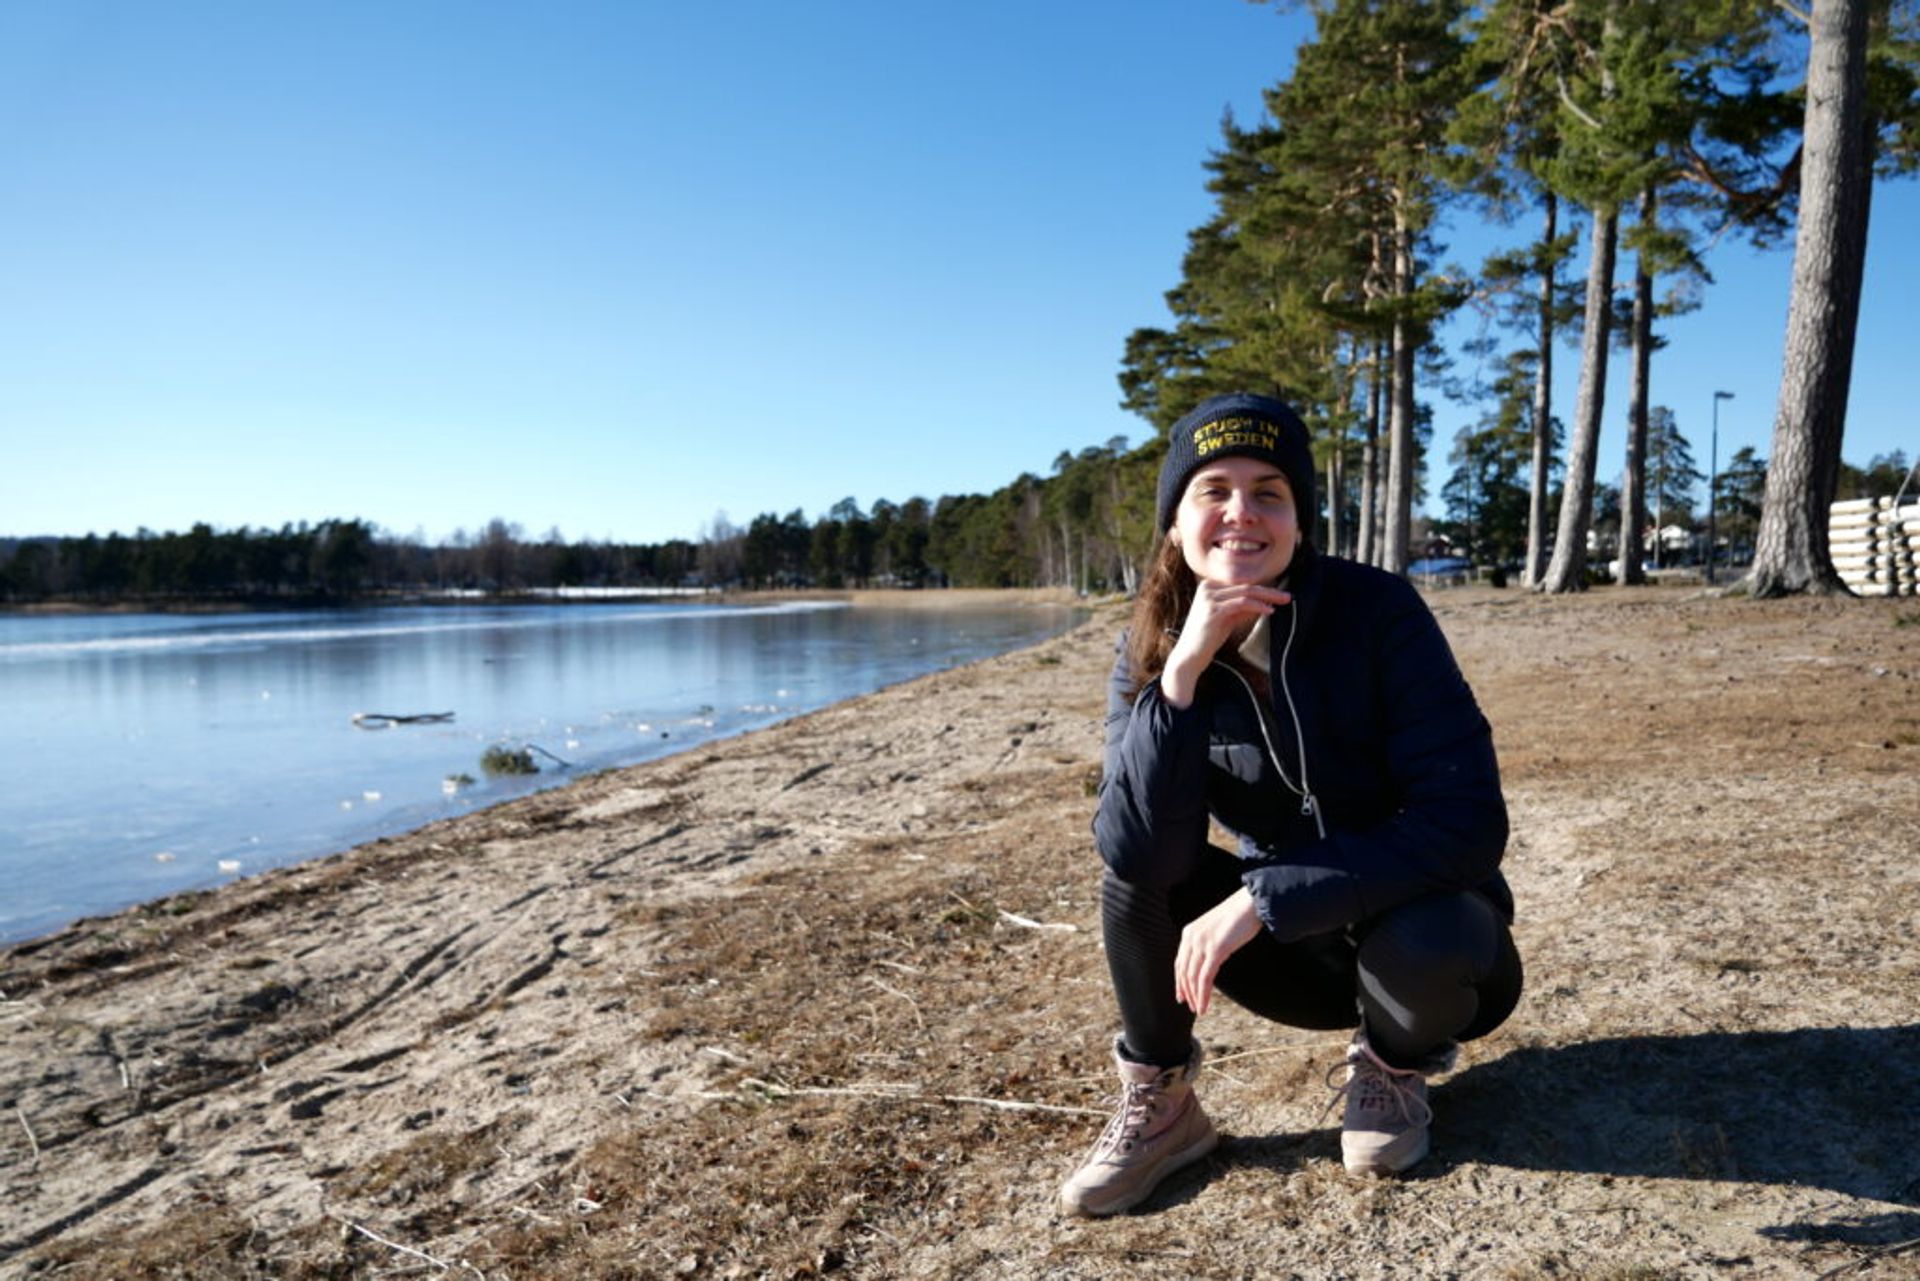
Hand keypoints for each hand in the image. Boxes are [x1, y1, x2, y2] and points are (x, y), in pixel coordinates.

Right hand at [1160, 581, 1291, 707]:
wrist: (1189, 656)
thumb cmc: (1207, 639)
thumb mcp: (1227, 619)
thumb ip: (1242, 609)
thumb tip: (1264, 604)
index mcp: (1209, 587)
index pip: (1241, 584)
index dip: (1262, 588)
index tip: (1279, 595)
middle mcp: (1208, 588)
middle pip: (1246, 585)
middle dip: (1269, 591)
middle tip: (1287, 596)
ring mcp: (1209, 598)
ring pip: (1245, 592)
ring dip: (1267, 596)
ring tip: (1283, 602)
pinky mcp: (1212, 610)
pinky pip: (1241, 603)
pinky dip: (1258, 606)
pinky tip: (1269, 611)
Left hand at [1174, 886, 1262, 1016]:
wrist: (1251, 904)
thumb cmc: (1238, 917)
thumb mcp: (1216, 931)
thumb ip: (1208, 946)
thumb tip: (1209, 965)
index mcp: (1189, 932)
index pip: (1180, 962)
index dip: (1179, 981)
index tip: (1181, 996)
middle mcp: (1191, 938)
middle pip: (1184, 972)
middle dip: (1187, 992)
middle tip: (1191, 1006)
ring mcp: (1202, 943)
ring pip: (1192, 978)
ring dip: (1195, 997)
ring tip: (1198, 1009)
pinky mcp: (1215, 950)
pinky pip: (1205, 978)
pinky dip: (1203, 995)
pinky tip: (1204, 1006)